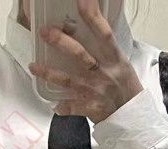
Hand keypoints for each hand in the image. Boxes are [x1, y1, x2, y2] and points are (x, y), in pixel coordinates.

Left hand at [28, 0, 142, 121]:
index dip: (92, 16)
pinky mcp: (91, 108)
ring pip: (68, 80)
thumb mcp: (122, 65)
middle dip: (61, 42)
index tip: (82, 1)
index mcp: (115, 59)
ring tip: (33, 66)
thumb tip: (91, 28)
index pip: (104, 33)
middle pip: (80, 54)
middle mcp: (104, 72)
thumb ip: (106, 50)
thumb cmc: (126, 89)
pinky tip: (54, 105)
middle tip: (45, 32)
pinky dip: (63, 107)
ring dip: (49, 73)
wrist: (134, 118)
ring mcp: (96, 91)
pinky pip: (72, 107)